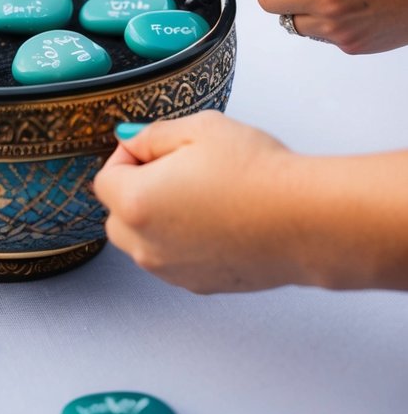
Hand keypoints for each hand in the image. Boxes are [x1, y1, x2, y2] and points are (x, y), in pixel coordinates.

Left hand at [94, 112, 304, 292]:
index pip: (105, 178)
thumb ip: (150, 135)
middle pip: (117, 215)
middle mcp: (146, 246)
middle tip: (179, 169)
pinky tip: (218, 218)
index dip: (128, 157)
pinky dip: (182, 240)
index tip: (158, 148)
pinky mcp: (199, 285)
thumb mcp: (198, 128)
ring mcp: (172, 271)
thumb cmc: (257, 173)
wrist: (307, 220)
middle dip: (136, 189)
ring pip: (143, 241)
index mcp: (136, 204)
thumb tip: (128, 142)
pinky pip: (172, 258)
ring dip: (157, 217)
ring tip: (203, 193)